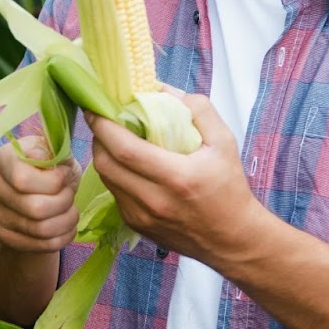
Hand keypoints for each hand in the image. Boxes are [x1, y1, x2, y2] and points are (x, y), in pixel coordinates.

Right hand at [0, 134, 80, 253]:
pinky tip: (67, 225)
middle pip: (35, 208)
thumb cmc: (47, 167)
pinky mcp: (5, 236)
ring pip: (41, 229)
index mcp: (2, 158)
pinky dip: (64, 236)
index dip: (54, 180)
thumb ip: (54, 152)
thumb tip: (49, 159)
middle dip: (64, 201)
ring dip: (67, 220)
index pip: (23, 180)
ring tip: (71, 209)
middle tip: (69, 194)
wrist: (31, 192)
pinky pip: (43, 245)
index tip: (65, 174)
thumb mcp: (53, 151)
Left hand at [87, 93, 266, 269]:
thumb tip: (161, 89)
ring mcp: (141, 217)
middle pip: (105, 164)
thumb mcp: (224, 142)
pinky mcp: (136, 225)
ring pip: (106, 179)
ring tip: (113, 138)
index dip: (104, 126)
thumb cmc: (229, 188)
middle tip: (103, 119)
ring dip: (104, 154)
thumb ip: (197, 110)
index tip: (95, 106)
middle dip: (98, 137)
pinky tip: (127, 164)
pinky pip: (114, 192)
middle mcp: (154, 201)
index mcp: (177, 178)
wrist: (232, 240)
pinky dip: (114, 173)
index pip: (125, 149)